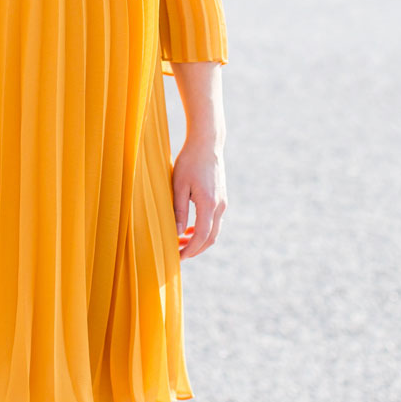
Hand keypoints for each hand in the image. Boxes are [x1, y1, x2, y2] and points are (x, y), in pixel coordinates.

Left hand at [172, 137, 226, 259]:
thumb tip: (178, 233)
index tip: (177, 257)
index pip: (202, 236)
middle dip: (194, 249)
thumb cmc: (189, 161)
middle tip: (177, 254)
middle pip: (210, 238)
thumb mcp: (178, 185)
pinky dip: (203, 230)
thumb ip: (179, 210)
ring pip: (214, 231)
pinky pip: (214, 221)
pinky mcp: (221, 198)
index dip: (190, 250)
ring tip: (180, 243)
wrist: (207, 144)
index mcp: (209, 203)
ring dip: (199, 240)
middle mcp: (220, 205)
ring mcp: (223, 202)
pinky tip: (189, 229)